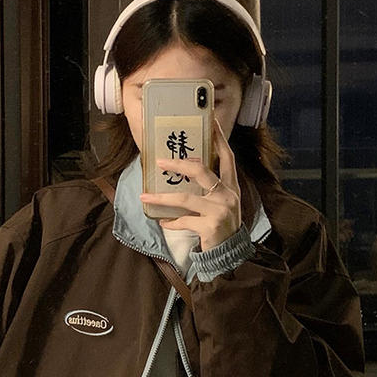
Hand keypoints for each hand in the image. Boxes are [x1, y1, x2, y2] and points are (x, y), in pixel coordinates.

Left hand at [140, 119, 240, 250]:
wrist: (230, 254)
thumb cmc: (222, 226)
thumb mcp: (221, 204)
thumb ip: (209, 189)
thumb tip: (184, 173)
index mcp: (231, 187)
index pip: (227, 157)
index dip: (219, 139)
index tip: (211, 122)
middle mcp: (227, 196)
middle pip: (202, 171)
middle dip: (179, 164)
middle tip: (159, 161)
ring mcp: (219, 211)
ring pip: (186, 198)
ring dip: (163, 197)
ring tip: (145, 195)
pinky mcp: (211, 227)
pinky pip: (184, 221)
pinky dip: (171, 222)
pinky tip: (162, 222)